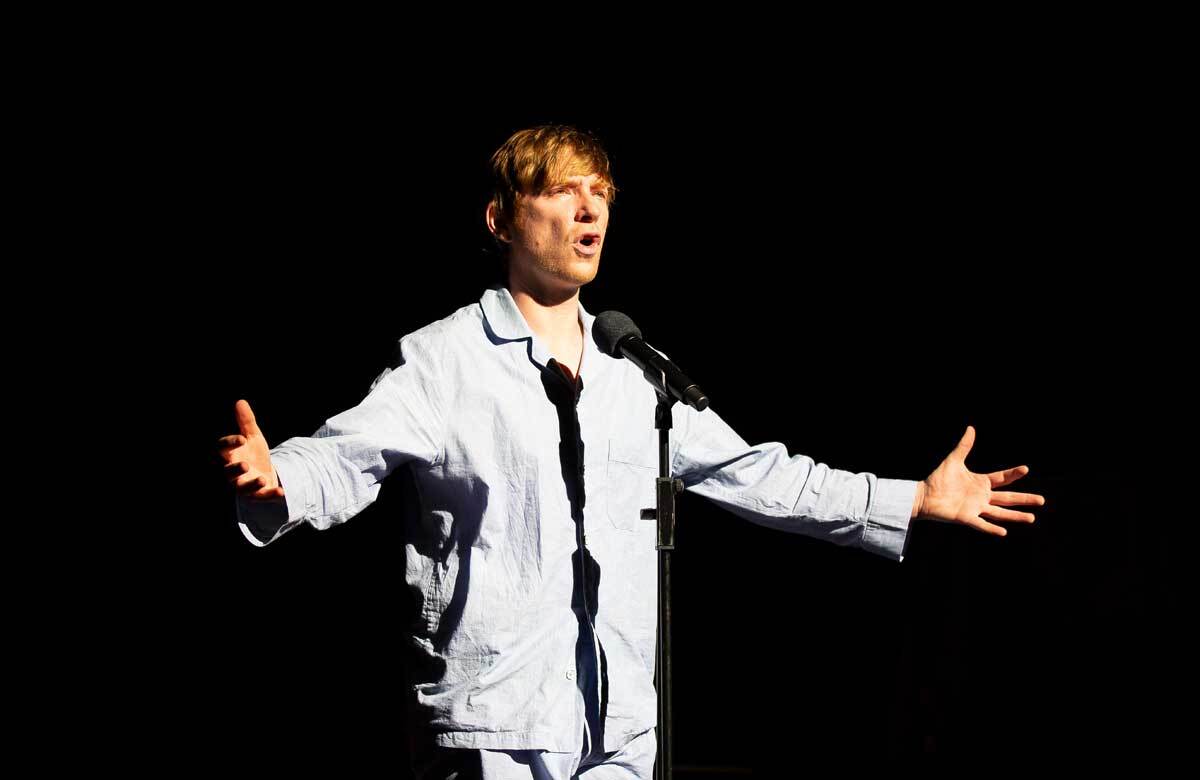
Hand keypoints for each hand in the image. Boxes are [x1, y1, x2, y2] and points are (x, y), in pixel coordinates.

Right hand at [216, 399, 284, 500]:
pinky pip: (261, 496)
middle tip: (245, 465)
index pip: (222, 449)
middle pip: (228, 472)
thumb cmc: (253, 453)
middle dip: (234, 469)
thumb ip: (246, 422)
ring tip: (260, 479)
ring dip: (250, 485)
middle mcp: (233, 471)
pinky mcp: (257, 494)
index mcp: (230, 455)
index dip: (229, 444)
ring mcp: (244, 484)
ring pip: (242, 488)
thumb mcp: (253, 436)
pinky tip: (281, 491)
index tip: (241, 439)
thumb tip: (240, 402)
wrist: (264, 472)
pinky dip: (271, 495)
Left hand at [913, 426, 1044, 536]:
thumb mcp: (953, 460)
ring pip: (999, 513)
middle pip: (1007, 498)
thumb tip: (971, 428)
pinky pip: (981, 524)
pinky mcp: (966, 517)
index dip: (1013, 474)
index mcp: (981, 483)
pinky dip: (991, 528)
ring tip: (1031, 518)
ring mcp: (975, 508)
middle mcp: (982, 496)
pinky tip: (1004, 532)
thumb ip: (964, 446)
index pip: (1002, 478)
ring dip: (1015, 515)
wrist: (923, 495)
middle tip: (1041, 500)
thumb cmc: (938, 479)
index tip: (1026, 469)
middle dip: (1024, 499)